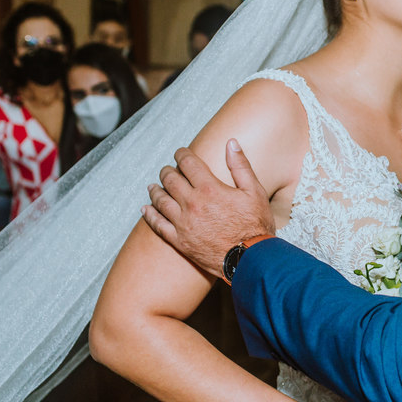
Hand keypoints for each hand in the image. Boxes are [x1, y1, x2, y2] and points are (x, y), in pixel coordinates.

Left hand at [142, 140, 274, 278]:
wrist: (250, 259)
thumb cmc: (256, 225)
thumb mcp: (254, 191)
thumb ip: (241, 166)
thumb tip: (232, 143)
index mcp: (209, 188)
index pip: (188, 163)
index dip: (182, 154)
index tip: (180, 152)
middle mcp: (192, 203)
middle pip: (170, 180)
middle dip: (167, 171)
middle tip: (167, 169)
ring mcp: (183, 223)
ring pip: (161, 200)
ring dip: (155, 190)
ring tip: (153, 186)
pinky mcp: (179, 241)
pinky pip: (158, 225)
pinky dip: (149, 215)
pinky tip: (145, 209)